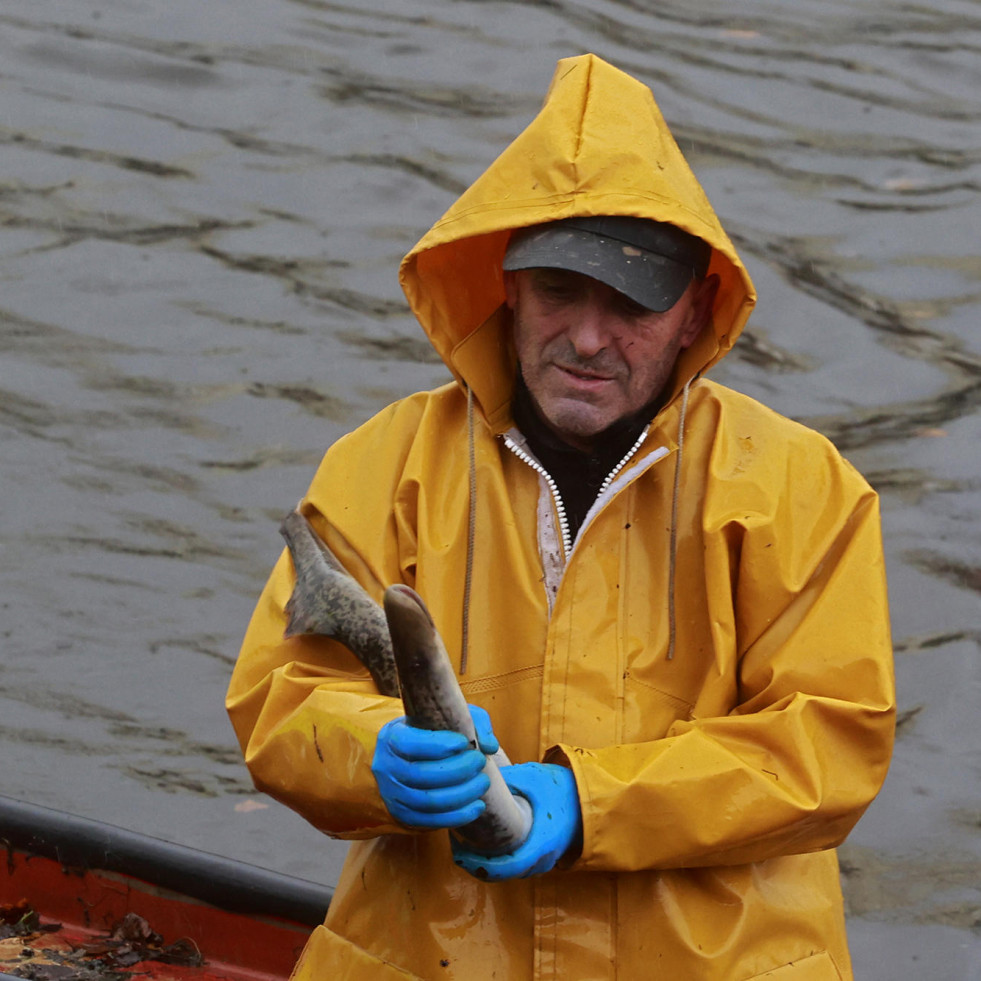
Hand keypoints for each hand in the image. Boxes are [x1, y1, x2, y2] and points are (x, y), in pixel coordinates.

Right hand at [372, 706, 499, 829]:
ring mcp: (393, 794)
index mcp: (392, 738)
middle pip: (422, 775)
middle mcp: (386, 767)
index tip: (464, 742)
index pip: (410, 744)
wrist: (410, 758)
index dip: (439, 745)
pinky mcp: (404, 815)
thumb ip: (474, 722)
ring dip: (462, 794)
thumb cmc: (433, 733)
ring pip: (428, 801)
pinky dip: (458, 816)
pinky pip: (431, 821)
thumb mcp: (449, 718)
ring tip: (484, 782)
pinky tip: (478, 805)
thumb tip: (489, 746)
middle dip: (457, 770)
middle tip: (479, 761)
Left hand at [451, 762, 581, 880]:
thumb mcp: (531, 778)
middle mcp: (543, 859)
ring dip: (488, 863)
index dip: (478, 865)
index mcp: (540, 844)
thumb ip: (505, 780)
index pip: (505, 869)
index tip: (459, 852)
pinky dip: (501, 860)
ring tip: (465, 845)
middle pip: (504, 874)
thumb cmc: (563, 786)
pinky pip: (519, 865)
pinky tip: (486, 845)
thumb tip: (474, 776)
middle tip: (456, 848)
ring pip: (511, 871)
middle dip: (477, 864)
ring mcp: (546, 860)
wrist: (592, 793)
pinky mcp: (545, 854)